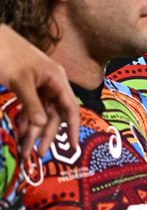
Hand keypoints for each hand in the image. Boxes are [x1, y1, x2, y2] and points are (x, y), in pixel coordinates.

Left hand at [0, 24, 78, 157]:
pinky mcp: (28, 86)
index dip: (74, 128)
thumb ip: (32, 104)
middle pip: (55, 114)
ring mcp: (40, 85)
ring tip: (24, 149)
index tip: (73, 147)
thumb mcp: (20, 81)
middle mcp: (52, 83)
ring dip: (33, 130)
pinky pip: (31, 107)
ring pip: (42, 113)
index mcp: (57, 79)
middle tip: (36, 154)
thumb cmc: (8, 55)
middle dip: (46, 134)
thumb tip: (43, 125)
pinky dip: (26, 120)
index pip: (70, 108)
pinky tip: (20, 132)